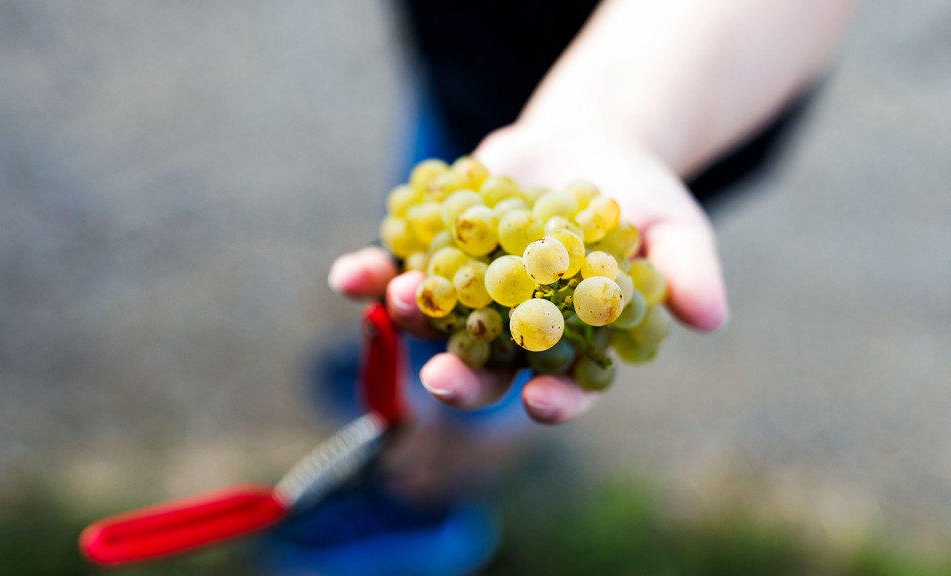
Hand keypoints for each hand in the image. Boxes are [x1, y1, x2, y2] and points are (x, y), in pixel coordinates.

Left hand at [329, 122, 727, 424]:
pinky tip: (350, 274)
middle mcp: (511, 335)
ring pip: (434, 325)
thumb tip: (709, 317)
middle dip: (461, 380)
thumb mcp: (674, 225)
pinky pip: (399, 271)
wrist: (584, 145)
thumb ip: (686, 271)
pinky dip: (372, 274)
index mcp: (572, 345)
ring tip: (399, 298)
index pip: (565, 387)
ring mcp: (467, 299)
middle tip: (440, 380)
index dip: (556, 401)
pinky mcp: (434, 258)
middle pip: (484, 371)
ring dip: (412, 318)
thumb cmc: (638, 198)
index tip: (541, 403)